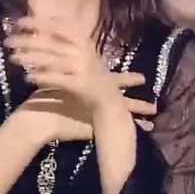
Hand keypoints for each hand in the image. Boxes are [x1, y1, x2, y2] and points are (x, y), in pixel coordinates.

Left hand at [4, 17, 127, 116]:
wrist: (109, 102)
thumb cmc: (92, 77)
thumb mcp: (82, 55)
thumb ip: (63, 45)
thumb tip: (33, 36)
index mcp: (84, 41)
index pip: (58, 27)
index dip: (38, 23)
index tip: (19, 22)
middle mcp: (84, 52)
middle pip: (50, 43)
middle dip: (27, 41)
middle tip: (7, 41)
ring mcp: (83, 68)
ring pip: (51, 60)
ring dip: (30, 58)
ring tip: (13, 58)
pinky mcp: (80, 85)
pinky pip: (57, 79)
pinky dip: (42, 77)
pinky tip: (28, 77)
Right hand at [14, 75, 156, 144]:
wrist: (39, 118)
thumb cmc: (45, 96)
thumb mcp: (55, 77)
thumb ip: (63, 68)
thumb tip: (67, 58)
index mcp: (92, 87)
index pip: (114, 82)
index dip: (128, 80)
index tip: (143, 79)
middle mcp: (98, 102)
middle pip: (123, 103)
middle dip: (138, 103)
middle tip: (155, 106)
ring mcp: (97, 117)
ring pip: (122, 118)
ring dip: (136, 118)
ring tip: (153, 122)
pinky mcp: (92, 131)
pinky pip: (114, 132)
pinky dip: (127, 132)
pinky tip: (137, 135)